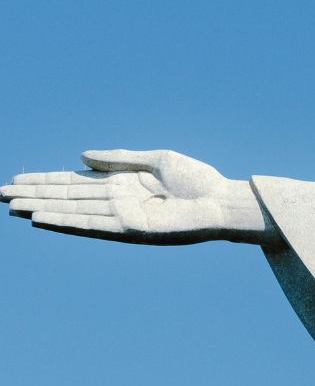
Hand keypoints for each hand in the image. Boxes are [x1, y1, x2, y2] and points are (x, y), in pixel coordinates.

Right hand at [2, 149, 272, 244]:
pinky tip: (42, 218)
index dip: (46, 181)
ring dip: (42, 208)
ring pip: (72, 211)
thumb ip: (118, 158)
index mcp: (121, 184)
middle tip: (0, 194)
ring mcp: (121, 217)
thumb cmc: (198, 181)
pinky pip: (91, 225)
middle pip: (66, 197)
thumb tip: (80, 156)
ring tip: (11, 205)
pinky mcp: (130, 229)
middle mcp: (117, 202)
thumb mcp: (156, 160)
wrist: (222, 201)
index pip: (75, 182)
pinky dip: (66, 222)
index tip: (17, 180)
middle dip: (35, 195)